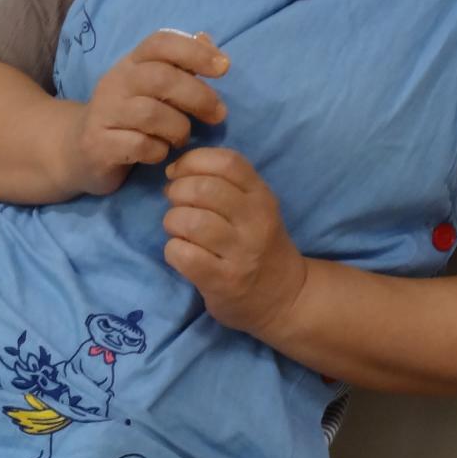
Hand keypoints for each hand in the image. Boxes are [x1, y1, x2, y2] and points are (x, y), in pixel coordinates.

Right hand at [69, 30, 227, 196]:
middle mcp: (114, 83)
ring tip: (182, 138)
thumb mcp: (149, 87)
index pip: (160, 43)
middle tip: (218, 114)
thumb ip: (179, 65)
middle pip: (161, 79)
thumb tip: (206, 39)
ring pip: (151, 114)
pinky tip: (159, 152)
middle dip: (197, 96)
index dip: (194, 51)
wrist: (76, 151)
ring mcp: (103, 114)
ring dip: (179, 128)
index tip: (223, 67)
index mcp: (130, 63)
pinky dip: (158, 151)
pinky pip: (138, 146)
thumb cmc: (124, 117)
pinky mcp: (98, 145)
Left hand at [162, 147, 308, 336]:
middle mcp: (255, 220)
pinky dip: (173, 250)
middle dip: (177, 191)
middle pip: (204, 189)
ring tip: (177, 229)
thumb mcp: (253, 207)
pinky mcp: (223, 280)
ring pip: (191, 221)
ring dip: (173, 222)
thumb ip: (224, 185)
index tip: (176, 173)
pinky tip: (181, 252)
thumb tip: (175, 171)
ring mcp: (240, 252)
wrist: (284, 296)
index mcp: (261, 195)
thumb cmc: (258, 245)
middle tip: (175, 204)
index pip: (226, 162)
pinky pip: (184, 255)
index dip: (192, 161)